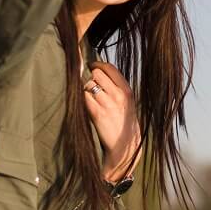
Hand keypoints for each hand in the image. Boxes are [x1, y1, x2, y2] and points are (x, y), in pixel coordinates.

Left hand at [83, 62, 139, 180]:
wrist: (125, 145)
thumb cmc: (124, 122)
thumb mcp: (127, 102)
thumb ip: (116, 86)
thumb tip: (99, 71)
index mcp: (127, 90)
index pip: (109, 68)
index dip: (98, 65)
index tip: (92, 66)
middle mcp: (118, 95)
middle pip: (96, 74)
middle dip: (90, 77)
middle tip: (90, 86)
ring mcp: (107, 104)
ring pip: (88, 84)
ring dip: (85, 89)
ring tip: (90, 98)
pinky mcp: (97, 113)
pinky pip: (84, 97)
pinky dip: (83, 100)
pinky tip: (88, 107)